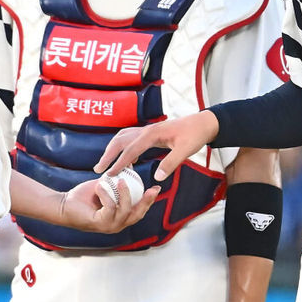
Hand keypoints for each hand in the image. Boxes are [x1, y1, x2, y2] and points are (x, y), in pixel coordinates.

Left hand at [58, 177, 160, 232]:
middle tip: (153, 189)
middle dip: (147, 201)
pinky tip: (100, 187)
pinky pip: (110, 207)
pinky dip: (106, 195)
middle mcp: (117, 224)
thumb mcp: (106, 186)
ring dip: (125, 195)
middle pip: (138, 214)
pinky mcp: (100, 224)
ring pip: (125, 211)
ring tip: (123, 181)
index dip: (149, 200)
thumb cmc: (84, 197)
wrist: (64, 204)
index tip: (157, 188)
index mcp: (121, 217)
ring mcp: (109, 226)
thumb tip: (129, 163)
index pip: (140, 211)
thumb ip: (118, 180)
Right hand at [93, 111, 219, 179]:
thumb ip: (170, 163)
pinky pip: (131, 138)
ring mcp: (147, 130)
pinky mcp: (151, 133)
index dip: (118, 163)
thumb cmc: (195, 136)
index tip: (108, 175)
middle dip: (108, 155)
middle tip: (98, 169)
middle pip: (120, 141)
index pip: (130, 150)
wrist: (202, 123)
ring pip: (123, 137)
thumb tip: (157, 177)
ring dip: (112, 149)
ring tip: (105, 164)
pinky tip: (127, 160)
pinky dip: (123, 147)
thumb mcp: (185, 151)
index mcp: (152, 134)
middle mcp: (146, 130)